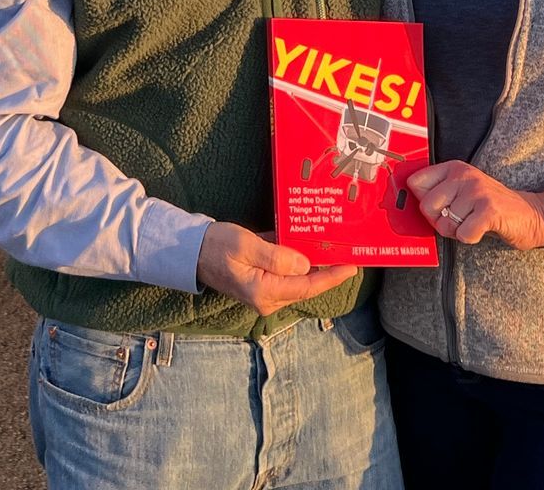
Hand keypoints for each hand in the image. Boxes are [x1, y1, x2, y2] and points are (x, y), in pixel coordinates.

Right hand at [195, 222, 354, 314]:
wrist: (191, 251)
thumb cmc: (217, 246)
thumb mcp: (246, 245)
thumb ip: (276, 256)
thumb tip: (305, 264)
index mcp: (265, 291)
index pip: (307, 286)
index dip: (332, 277)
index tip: (352, 266)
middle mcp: (268, 298)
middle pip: (305, 284)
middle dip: (327, 269)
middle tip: (348, 251)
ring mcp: (264, 293)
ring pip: (297, 279)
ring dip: (314, 264)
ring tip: (334, 248)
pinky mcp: (261, 284)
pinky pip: (285, 274)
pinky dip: (298, 261)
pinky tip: (310, 247)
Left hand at [406, 162, 543, 249]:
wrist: (531, 214)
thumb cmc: (491, 205)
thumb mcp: (463, 190)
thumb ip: (439, 192)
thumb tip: (406, 203)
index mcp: (454, 168)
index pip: (416, 182)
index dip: (422, 201)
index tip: (436, 208)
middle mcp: (464, 176)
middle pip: (426, 206)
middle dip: (439, 221)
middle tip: (458, 220)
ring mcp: (477, 191)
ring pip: (444, 223)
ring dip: (457, 231)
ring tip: (473, 223)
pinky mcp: (489, 210)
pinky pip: (463, 234)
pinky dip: (471, 238)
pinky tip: (482, 229)